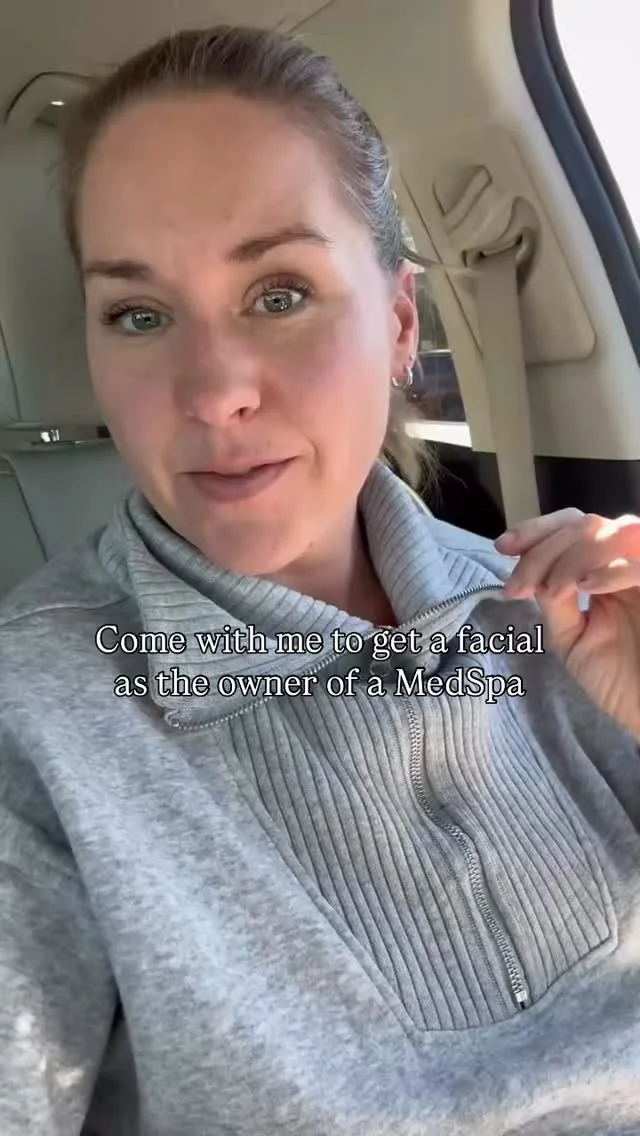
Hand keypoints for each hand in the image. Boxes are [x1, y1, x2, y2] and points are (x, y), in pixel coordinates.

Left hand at [495, 508, 639, 741]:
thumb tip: (531, 568)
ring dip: (572, 556)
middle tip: (520, 585)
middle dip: (543, 548)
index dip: (536, 530)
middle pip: (585, 524)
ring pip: (612, 532)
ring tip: (553, 591)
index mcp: (605, 571)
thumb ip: (553, 598)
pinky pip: (639, 564)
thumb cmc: (620, 683)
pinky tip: (587, 586)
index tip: (502, 547)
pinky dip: (610, 569)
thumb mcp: (572, 637)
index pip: (572, 528)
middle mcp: (628, 564)